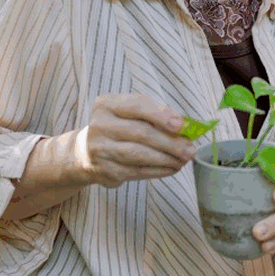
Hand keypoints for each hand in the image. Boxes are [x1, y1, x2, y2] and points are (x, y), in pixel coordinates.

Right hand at [78, 93, 195, 187]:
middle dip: (170, 142)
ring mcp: (100, 149)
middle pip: (141, 133)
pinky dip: (158, 170)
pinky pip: (137, 171)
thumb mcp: (127, 113)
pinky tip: (172, 168)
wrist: (84, 152)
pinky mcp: (105, 171)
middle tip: (190, 149)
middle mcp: (100, 125)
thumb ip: (153, 115)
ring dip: (167, 158)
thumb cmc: (117, 127)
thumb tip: (185, 127)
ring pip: (139, 155)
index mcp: (106, 104)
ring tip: (184, 160)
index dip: (161, 115)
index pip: (137, 106)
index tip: (182, 125)